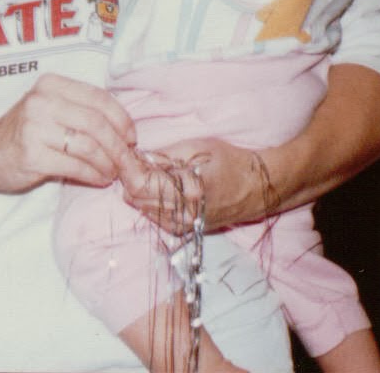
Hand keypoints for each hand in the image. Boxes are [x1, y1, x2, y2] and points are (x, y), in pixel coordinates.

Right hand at [0, 73, 137, 192]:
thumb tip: (126, 130)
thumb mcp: (51, 108)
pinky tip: (98, 179)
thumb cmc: (28, 131)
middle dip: (119, 146)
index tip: (131, 137)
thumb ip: (82, 110)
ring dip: (108, 163)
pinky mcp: (31, 155)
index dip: (122, 119)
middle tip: (127, 161)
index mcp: (51, 84)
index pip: (99, 98)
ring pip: (89, 146)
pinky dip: (93, 175)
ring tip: (112, 172)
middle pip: (97, 123)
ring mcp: (34, 128)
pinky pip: (75, 166)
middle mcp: (41, 101)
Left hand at [120, 136, 279, 233]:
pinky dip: (149, 200)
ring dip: (138, 189)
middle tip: (135, 159)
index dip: (126, 167)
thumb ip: (161, 155)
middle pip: (134, 197)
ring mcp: (183, 225)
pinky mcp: (183, 231)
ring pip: (141, 207)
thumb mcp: (195, 148)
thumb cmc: (228, 161)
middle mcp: (183, 214)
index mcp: (186, 190)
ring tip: (150, 171)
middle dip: (129, 176)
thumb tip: (134, 157)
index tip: (122, 152)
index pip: (138, 184)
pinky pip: (153, 216)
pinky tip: (160, 186)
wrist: (256, 188)